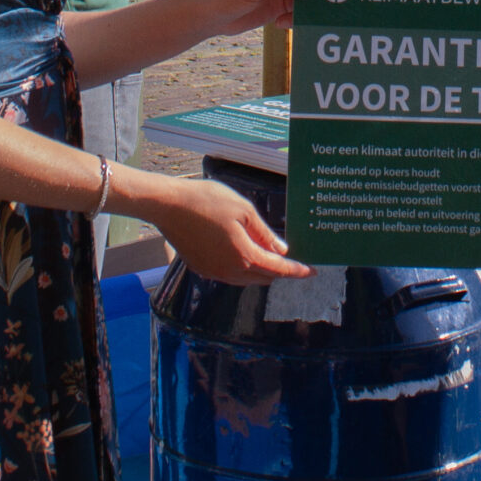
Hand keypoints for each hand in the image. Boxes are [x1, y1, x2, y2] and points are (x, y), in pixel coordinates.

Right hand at [153, 177, 309, 282]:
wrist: (169, 206)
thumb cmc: (208, 201)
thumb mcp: (244, 211)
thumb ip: (264, 234)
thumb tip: (281, 250)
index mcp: (244, 256)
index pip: (278, 269)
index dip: (297, 270)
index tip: (311, 271)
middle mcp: (230, 271)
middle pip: (263, 277)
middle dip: (279, 271)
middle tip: (291, 259)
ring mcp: (213, 272)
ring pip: (245, 279)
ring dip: (260, 271)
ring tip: (270, 255)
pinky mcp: (201, 268)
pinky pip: (229, 275)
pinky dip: (242, 268)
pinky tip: (244, 253)